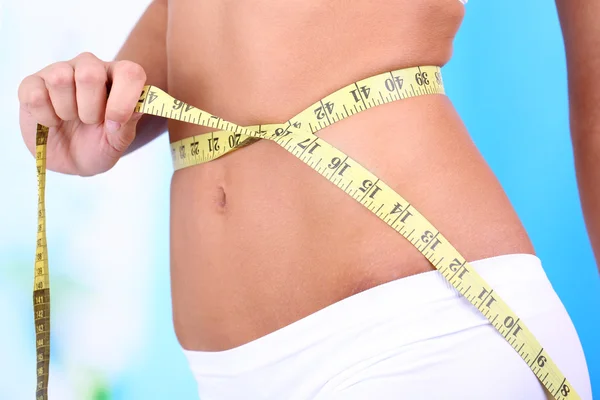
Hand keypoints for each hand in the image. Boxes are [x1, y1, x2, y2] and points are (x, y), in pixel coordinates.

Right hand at [18, 52, 146, 175]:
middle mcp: (90, 67)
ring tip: (70, 119)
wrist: (71, 160)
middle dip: (90, 108)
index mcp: (118, 78)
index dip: (124, 99)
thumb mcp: (118, 141)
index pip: (130, 72)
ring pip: (60, 78)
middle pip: (90, 73)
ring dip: (66, 110)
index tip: (115, 123)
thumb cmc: (99, 144)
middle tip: (89, 121)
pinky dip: (44, 115)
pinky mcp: (32, 83)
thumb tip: (138, 106)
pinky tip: (51, 121)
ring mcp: (59, 72)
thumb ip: (128, 123)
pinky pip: (35, 93)